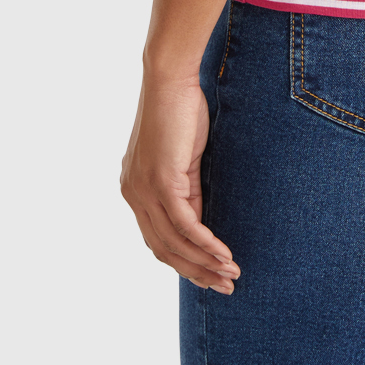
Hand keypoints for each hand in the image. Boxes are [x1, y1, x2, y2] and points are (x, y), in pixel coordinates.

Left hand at [119, 73, 240, 292]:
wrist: (170, 80)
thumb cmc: (180, 110)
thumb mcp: (183, 160)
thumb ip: (187, 190)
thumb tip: (202, 220)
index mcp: (134, 190)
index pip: (157, 240)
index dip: (184, 262)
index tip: (210, 275)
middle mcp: (133, 195)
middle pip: (163, 249)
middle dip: (196, 272)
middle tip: (224, 285)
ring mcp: (144, 190)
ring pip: (174, 242)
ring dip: (205, 262)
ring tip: (231, 273)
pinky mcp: (162, 182)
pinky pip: (185, 224)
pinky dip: (206, 243)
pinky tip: (224, 254)